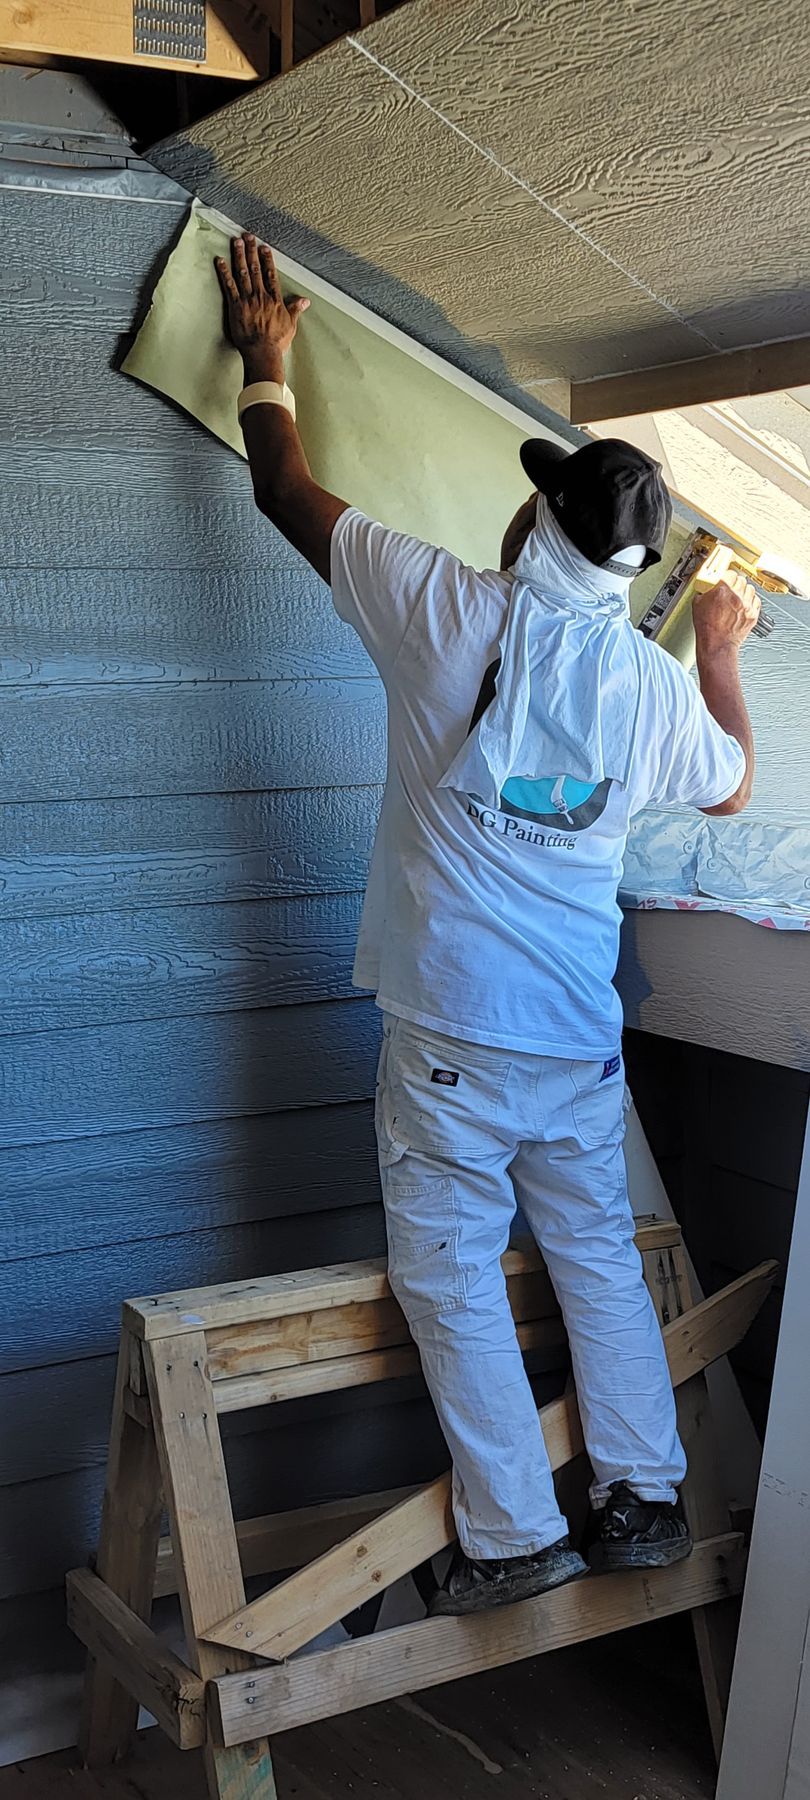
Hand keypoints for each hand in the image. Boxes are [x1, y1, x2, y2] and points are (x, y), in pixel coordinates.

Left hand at [215, 235, 309, 382]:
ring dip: (239, 256)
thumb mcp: (291, 325)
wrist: (262, 352)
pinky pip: (229, 286)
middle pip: (255, 269)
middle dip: (251, 251)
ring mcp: (247, 300)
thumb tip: (305, 301)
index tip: (263, 247)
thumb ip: (296, 310)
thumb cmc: (276, 341)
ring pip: (243, 273)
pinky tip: (220, 261)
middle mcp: (261, 296)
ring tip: (236, 241)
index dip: (267, 260)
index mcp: (274, 300)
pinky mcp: (235, 306)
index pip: (270, 275)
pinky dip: (224, 273)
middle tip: (248, 236)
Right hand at [693, 572, 760, 653]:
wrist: (717, 644)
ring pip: (750, 588)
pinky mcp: (753, 614)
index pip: (730, 573)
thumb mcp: (698, 604)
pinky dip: (751, 601)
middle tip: (731, 588)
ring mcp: (746, 605)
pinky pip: (756, 600)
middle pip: (741, 580)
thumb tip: (707, 587)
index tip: (725, 578)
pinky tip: (744, 604)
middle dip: (736, 583)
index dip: (727, 576)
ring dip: (745, 591)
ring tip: (738, 596)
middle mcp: (736, 596)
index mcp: (722, 590)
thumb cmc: (707, 628)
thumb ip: (705, 591)